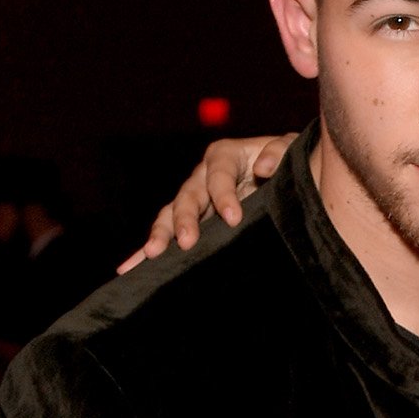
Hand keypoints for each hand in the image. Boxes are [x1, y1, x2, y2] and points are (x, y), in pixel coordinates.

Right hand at [116, 133, 296, 272]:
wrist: (287, 177)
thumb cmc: (288, 161)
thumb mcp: (290, 149)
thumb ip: (280, 152)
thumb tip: (264, 167)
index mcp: (224, 156)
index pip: (218, 175)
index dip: (223, 195)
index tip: (234, 218)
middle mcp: (202, 176)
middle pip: (187, 196)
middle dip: (185, 219)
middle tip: (188, 241)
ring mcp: (194, 200)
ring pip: (170, 216)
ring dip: (161, 234)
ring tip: (152, 254)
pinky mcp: (191, 222)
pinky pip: (166, 235)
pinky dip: (147, 250)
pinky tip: (129, 268)